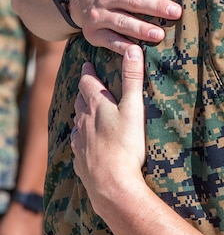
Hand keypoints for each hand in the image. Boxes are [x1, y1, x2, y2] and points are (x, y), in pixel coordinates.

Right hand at [71, 0, 182, 53]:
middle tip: (176, 12)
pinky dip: (122, 46)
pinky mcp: (94, 33)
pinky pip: (109, 41)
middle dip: (155, 6)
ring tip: (159, 34)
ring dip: (140, 29)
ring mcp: (99, 14)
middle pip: (134, 0)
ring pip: (121, 21)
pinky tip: (137, 52)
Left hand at [71, 46, 146, 215]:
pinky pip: (77, 145)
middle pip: (80, 102)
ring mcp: (80, 143)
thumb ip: (132, 79)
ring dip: (80, 115)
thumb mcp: (134, 108)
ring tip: (84, 112)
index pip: (88, 83)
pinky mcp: (81, 161)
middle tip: (85, 85)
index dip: (88, 72)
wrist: (111, 184)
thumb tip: (133, 50)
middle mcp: (83, 122)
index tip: (87, 64)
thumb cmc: (126, 145)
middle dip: (83, 92)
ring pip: (77, 123)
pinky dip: (80, 139)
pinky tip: (83, 143)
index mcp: (96, 107)